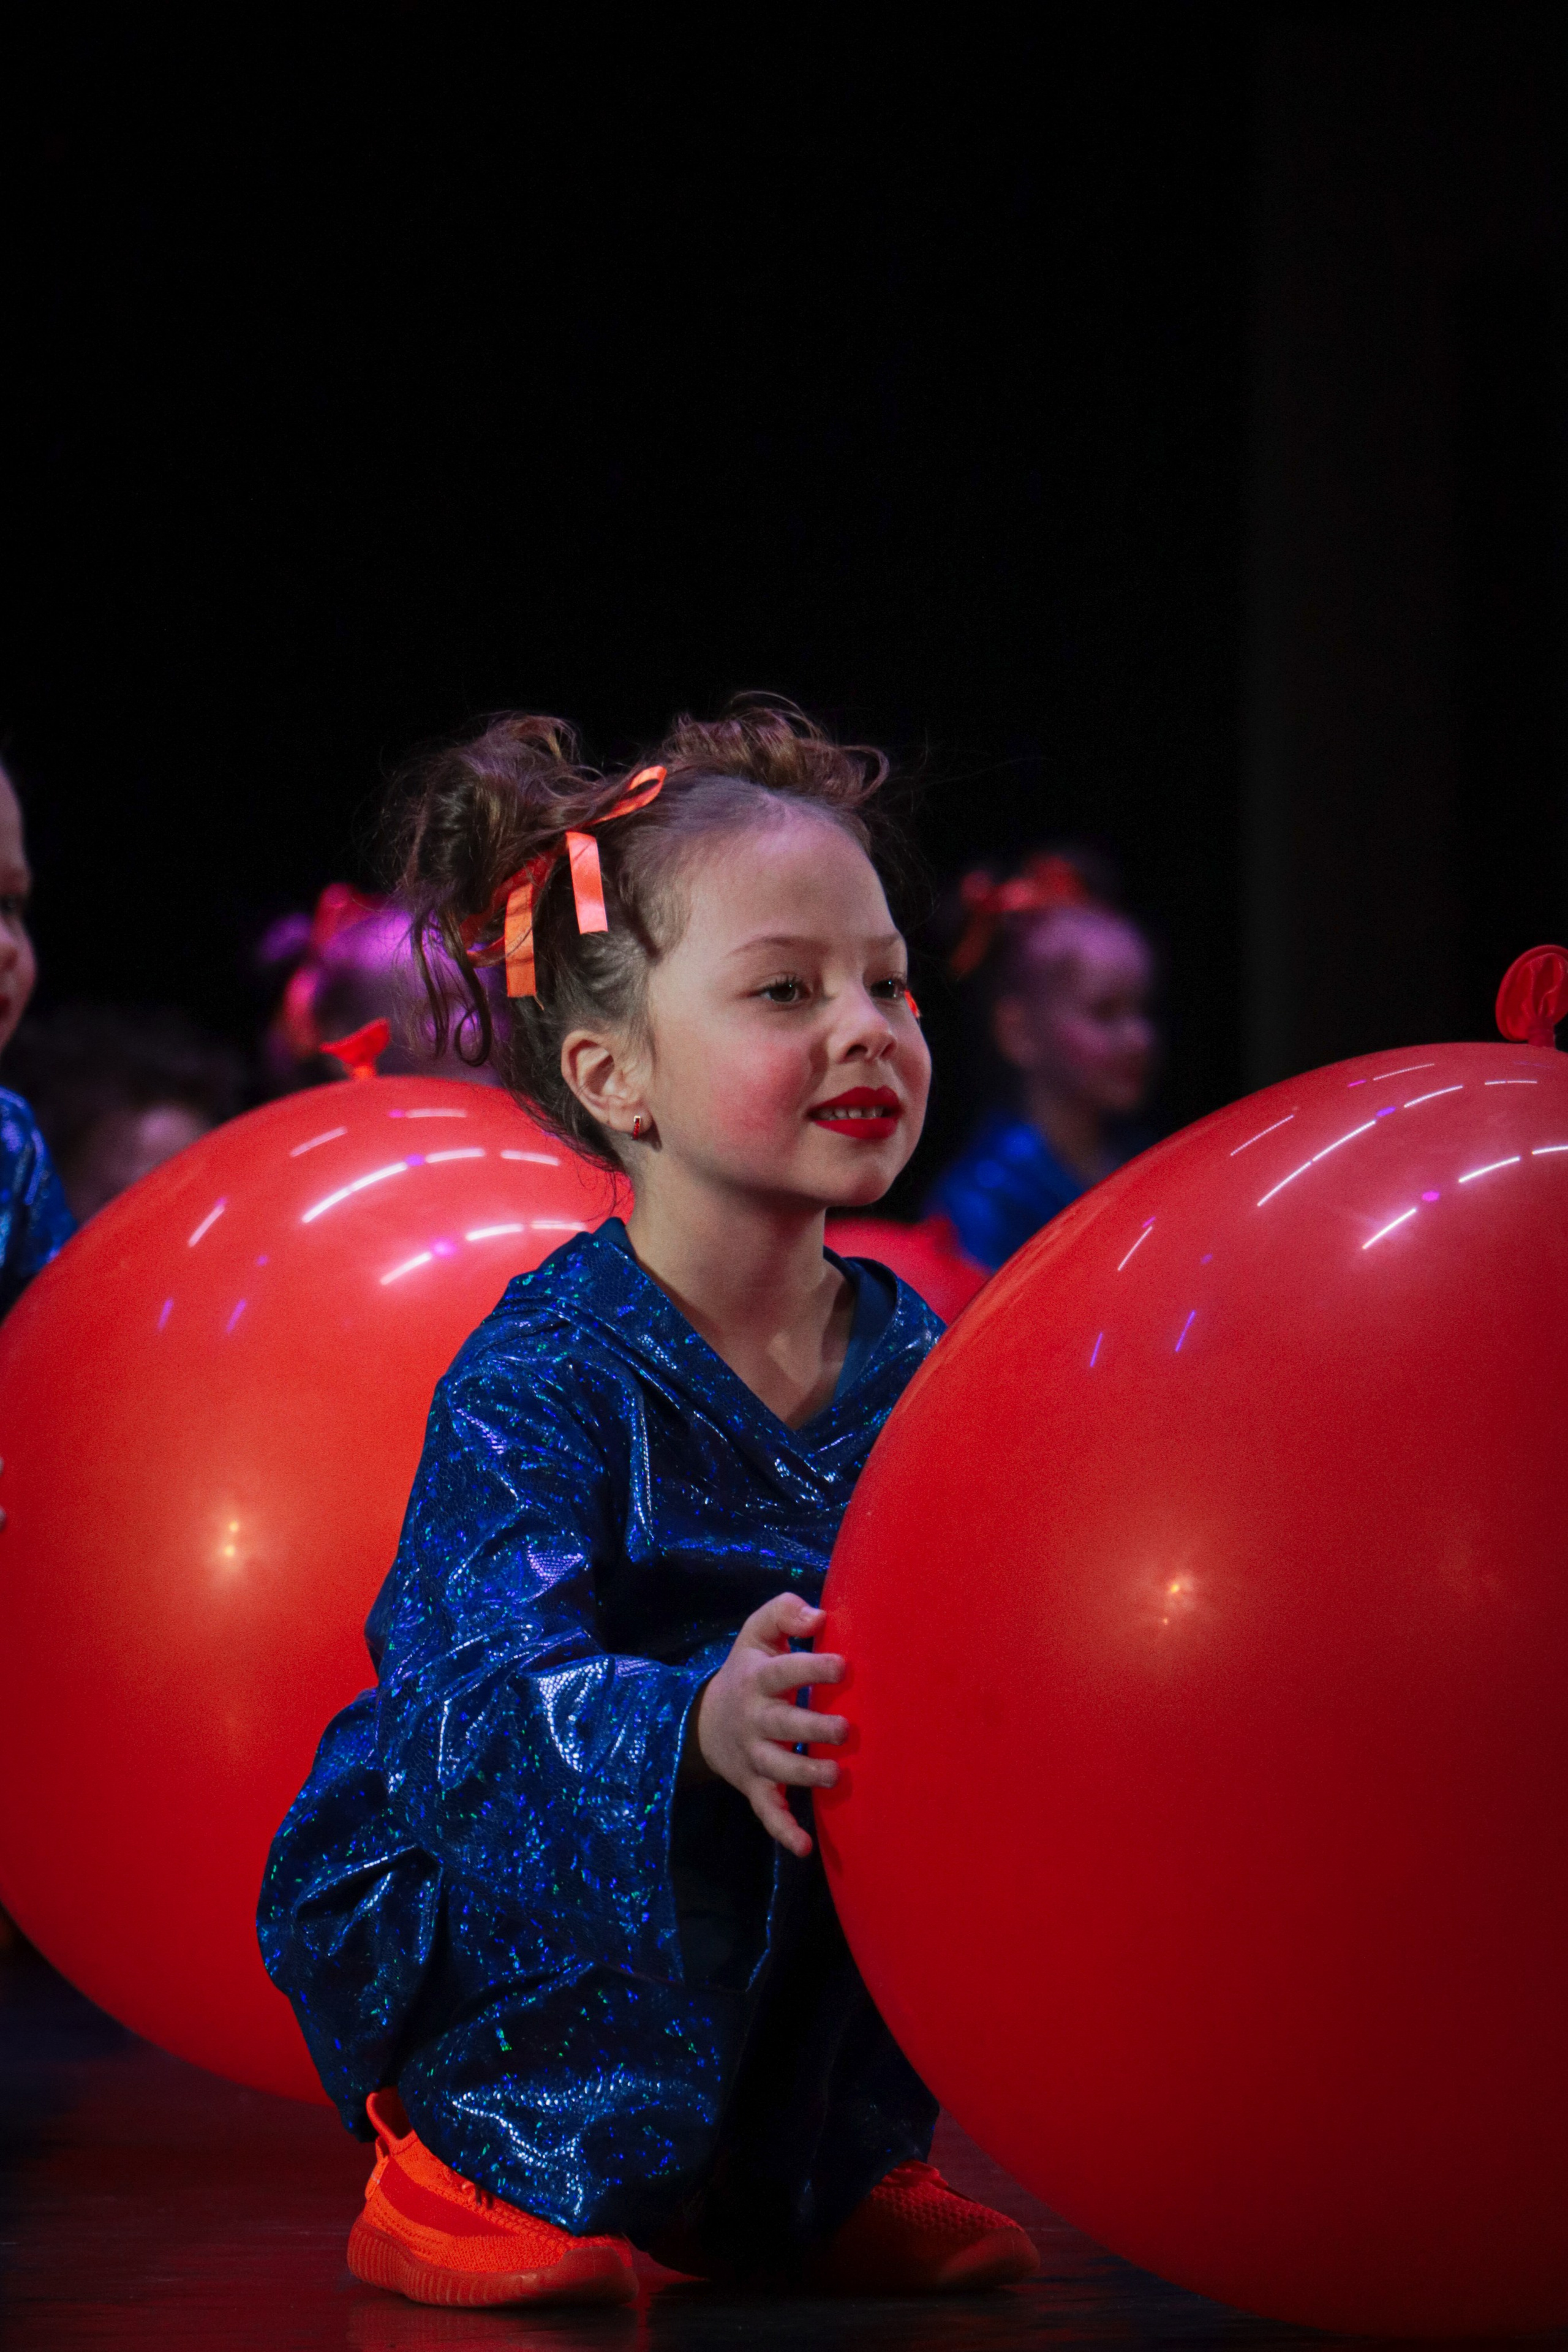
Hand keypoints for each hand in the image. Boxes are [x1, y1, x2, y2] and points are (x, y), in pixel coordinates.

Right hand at [692, 1591, 846, 1857]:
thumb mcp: (756, 1633)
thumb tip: (819, 1616)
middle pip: (782, 1724)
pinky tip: (804, 1847)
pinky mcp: (754, 1785)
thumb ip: (783, 1614)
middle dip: (812, 1728)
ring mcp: (753, 1755)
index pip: (783, 1672)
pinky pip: (766, 1810)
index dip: (811, 1668)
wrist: (704, 1720)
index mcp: (757, 1679)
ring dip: (805, 1775)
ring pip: (778, 1768)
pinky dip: (782, 1830)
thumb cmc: (747, 1669)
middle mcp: (754, 1718)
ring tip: (836, 1776)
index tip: (843, 1665)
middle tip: (845, 1728)